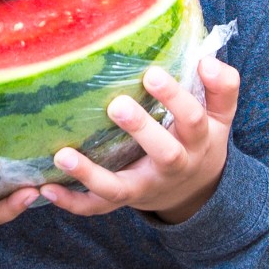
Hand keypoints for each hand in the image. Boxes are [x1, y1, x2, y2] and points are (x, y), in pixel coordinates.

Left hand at [43, 55, 239, 223]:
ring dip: (91, 174)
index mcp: (197, 141)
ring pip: (120, 188)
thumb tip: (208, 60)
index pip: (193, 119)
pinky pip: (97, 207)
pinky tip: (46, 188)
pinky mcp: (124, 200)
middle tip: (116, 104)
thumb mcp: (220, 115)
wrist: (195, 189)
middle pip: (164, 153)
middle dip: (141, 130)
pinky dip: (71, 201)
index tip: (152, 73)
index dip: (175, 99)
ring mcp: (146, 187)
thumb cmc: (201, 138)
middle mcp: (174, 167)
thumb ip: (221, 86)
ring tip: (63, 154)